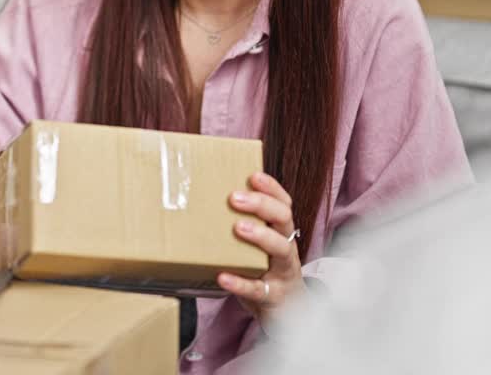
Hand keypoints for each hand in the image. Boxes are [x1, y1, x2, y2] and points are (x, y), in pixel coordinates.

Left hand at [217, 172, 303, 322]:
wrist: (286, 313)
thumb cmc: (264, 271)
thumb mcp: (259, 247)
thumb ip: (243, 226)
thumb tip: (203, 202)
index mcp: (282, 232)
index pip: (283, 203)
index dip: (271, 188)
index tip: (253, 175)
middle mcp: (287, 247)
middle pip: (284, 219)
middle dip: (262, 205)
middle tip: (235, 198)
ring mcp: (284, 272)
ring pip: (280, 249)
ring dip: (260, 235)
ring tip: (238, 227)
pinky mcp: (274, 296)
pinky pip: (258, 288)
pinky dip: (240, 282)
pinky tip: (222, 276)